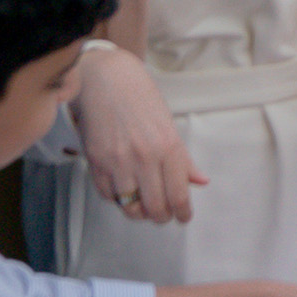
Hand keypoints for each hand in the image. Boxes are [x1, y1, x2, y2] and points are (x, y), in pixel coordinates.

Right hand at [71, 48, 206, 224]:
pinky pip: (108, 195)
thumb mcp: (167, 124)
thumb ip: (182, 158)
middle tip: (164, 214)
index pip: (178, 194)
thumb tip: (200, 181)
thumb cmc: (139, 97)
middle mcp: (144, 157)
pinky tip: (124, 189)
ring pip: (130, 207)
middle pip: (155, 208)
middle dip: (161, 216)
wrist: (105, 78)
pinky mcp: (95, 162)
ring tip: (144, 205)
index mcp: (168, 147)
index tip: (183, 217)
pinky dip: (118, 198)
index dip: (182, 212)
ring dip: (138, 211)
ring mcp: (117, 161)